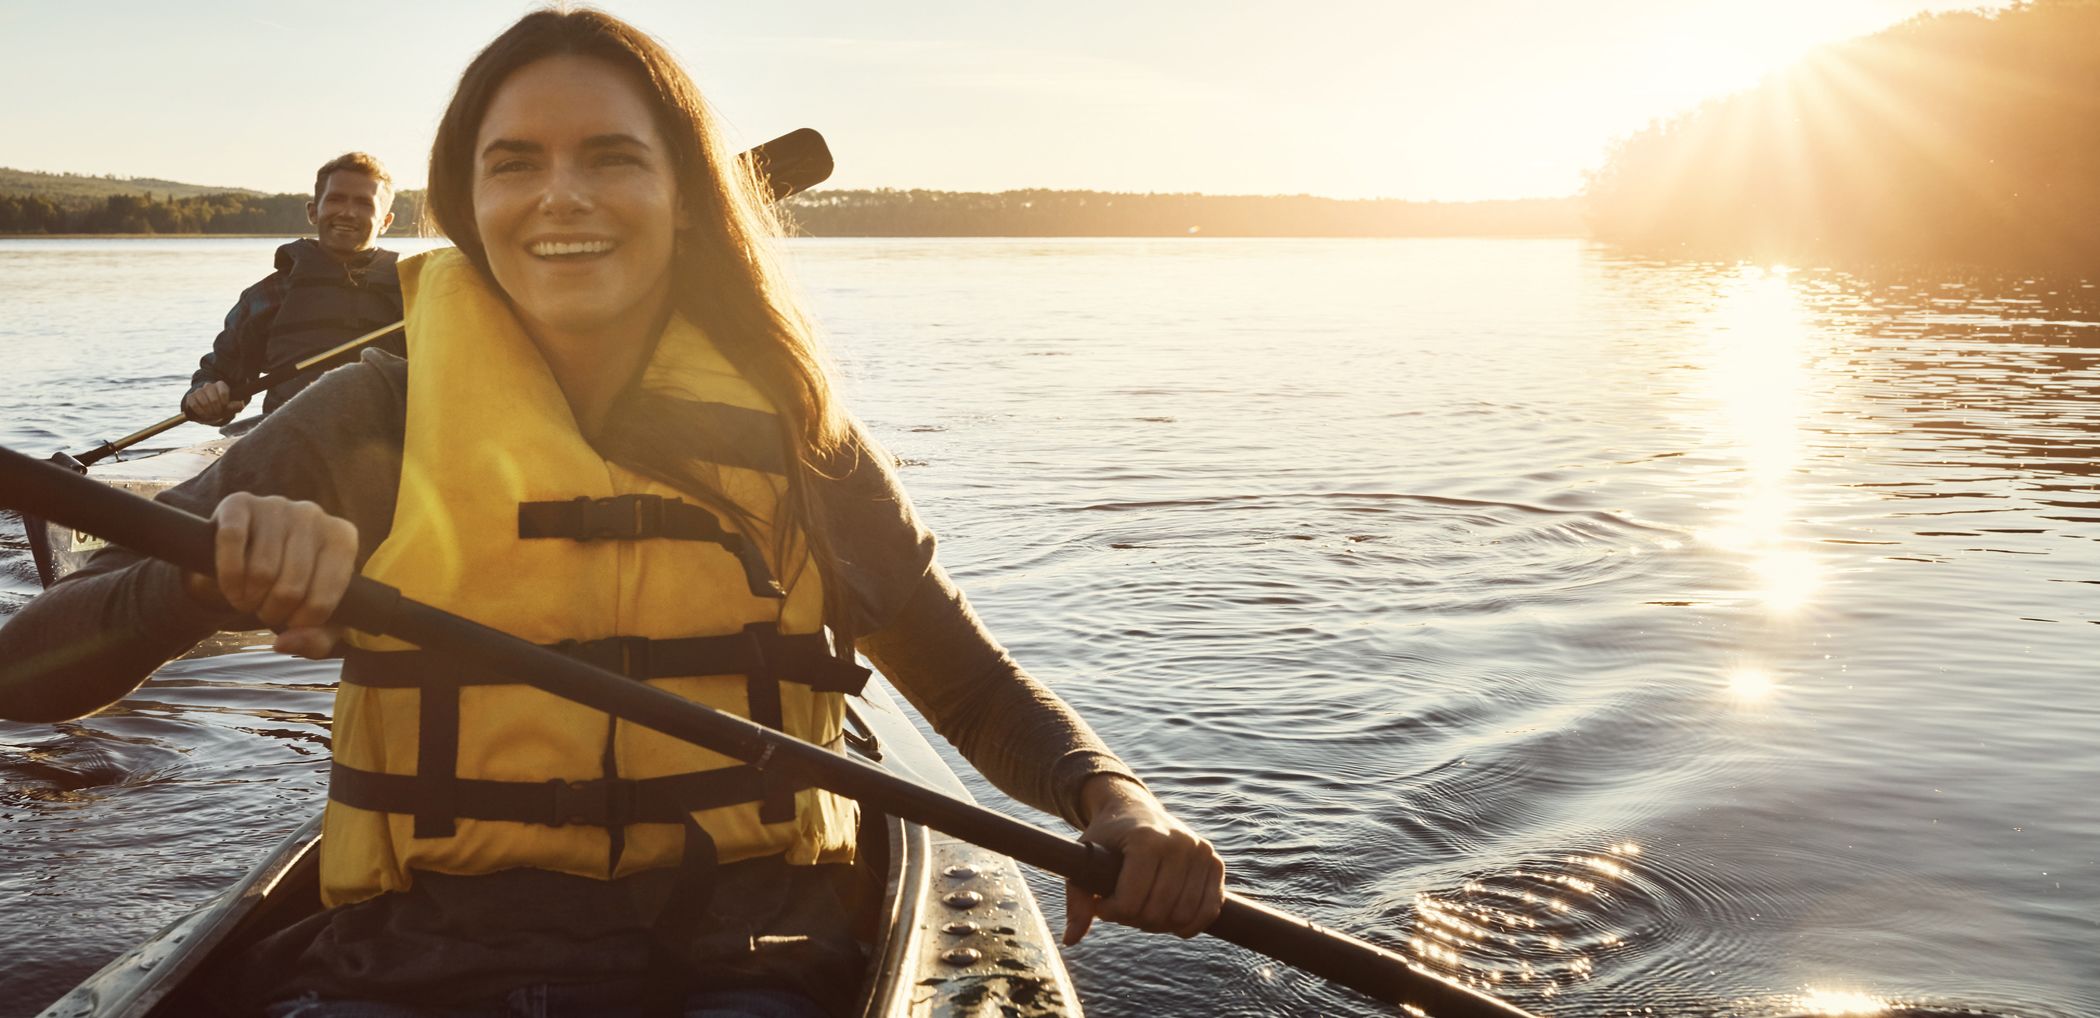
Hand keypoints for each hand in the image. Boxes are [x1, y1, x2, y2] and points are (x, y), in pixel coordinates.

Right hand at [181, 380, 248, 423]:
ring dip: (209, 412)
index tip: (224, 408)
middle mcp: (209, 386)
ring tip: (212, 415)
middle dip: (217, 410)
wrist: (207, 407)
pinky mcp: (191, 396)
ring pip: (204, 402)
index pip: (223, 392)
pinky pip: (194, 404)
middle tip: (218, 414)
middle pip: (214, 399)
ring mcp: (199, 390)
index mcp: (221, 385)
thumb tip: (241, 405)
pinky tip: (204, 415)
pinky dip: (200, 412)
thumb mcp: (230, 406)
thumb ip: (236, 406)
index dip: (224, 404)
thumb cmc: (221, 406)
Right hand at [181, 493, 357, 657]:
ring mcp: (277, 505)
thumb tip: (287, 642)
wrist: (246, 556)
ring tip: (248, 600)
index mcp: (343, 539)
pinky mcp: (239, 503)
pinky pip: (232, 542)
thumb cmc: (289, 587)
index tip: (291, 622)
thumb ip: (315, 641)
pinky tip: (230, 586)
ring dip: (247, 599)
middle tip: (264, 611)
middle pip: (291, 587)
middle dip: (272, 612)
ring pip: (262, 570)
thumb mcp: (312, 617)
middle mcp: (314, 515)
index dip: (302, 622)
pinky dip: (228, 575)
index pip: (326, 598)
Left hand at [1063, 774, 1224, 943]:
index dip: (1111, 913)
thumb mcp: (1083, 863)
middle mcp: (1179, 843)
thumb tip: (1071, 940)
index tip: (1101, 904)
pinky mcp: (1215, 862)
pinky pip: (1209, 910)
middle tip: (1123, 907)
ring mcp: (1201, 851)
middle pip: (1157, 912)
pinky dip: (1190, 924)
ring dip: (1160, 924)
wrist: (1134, 810)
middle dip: (1134, 919)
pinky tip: (1170, 920)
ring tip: (1143, 909)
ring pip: (1183, 915)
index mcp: (1146, 839)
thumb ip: (1077, 901)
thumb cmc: (1106, 839)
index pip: (1130, 901)